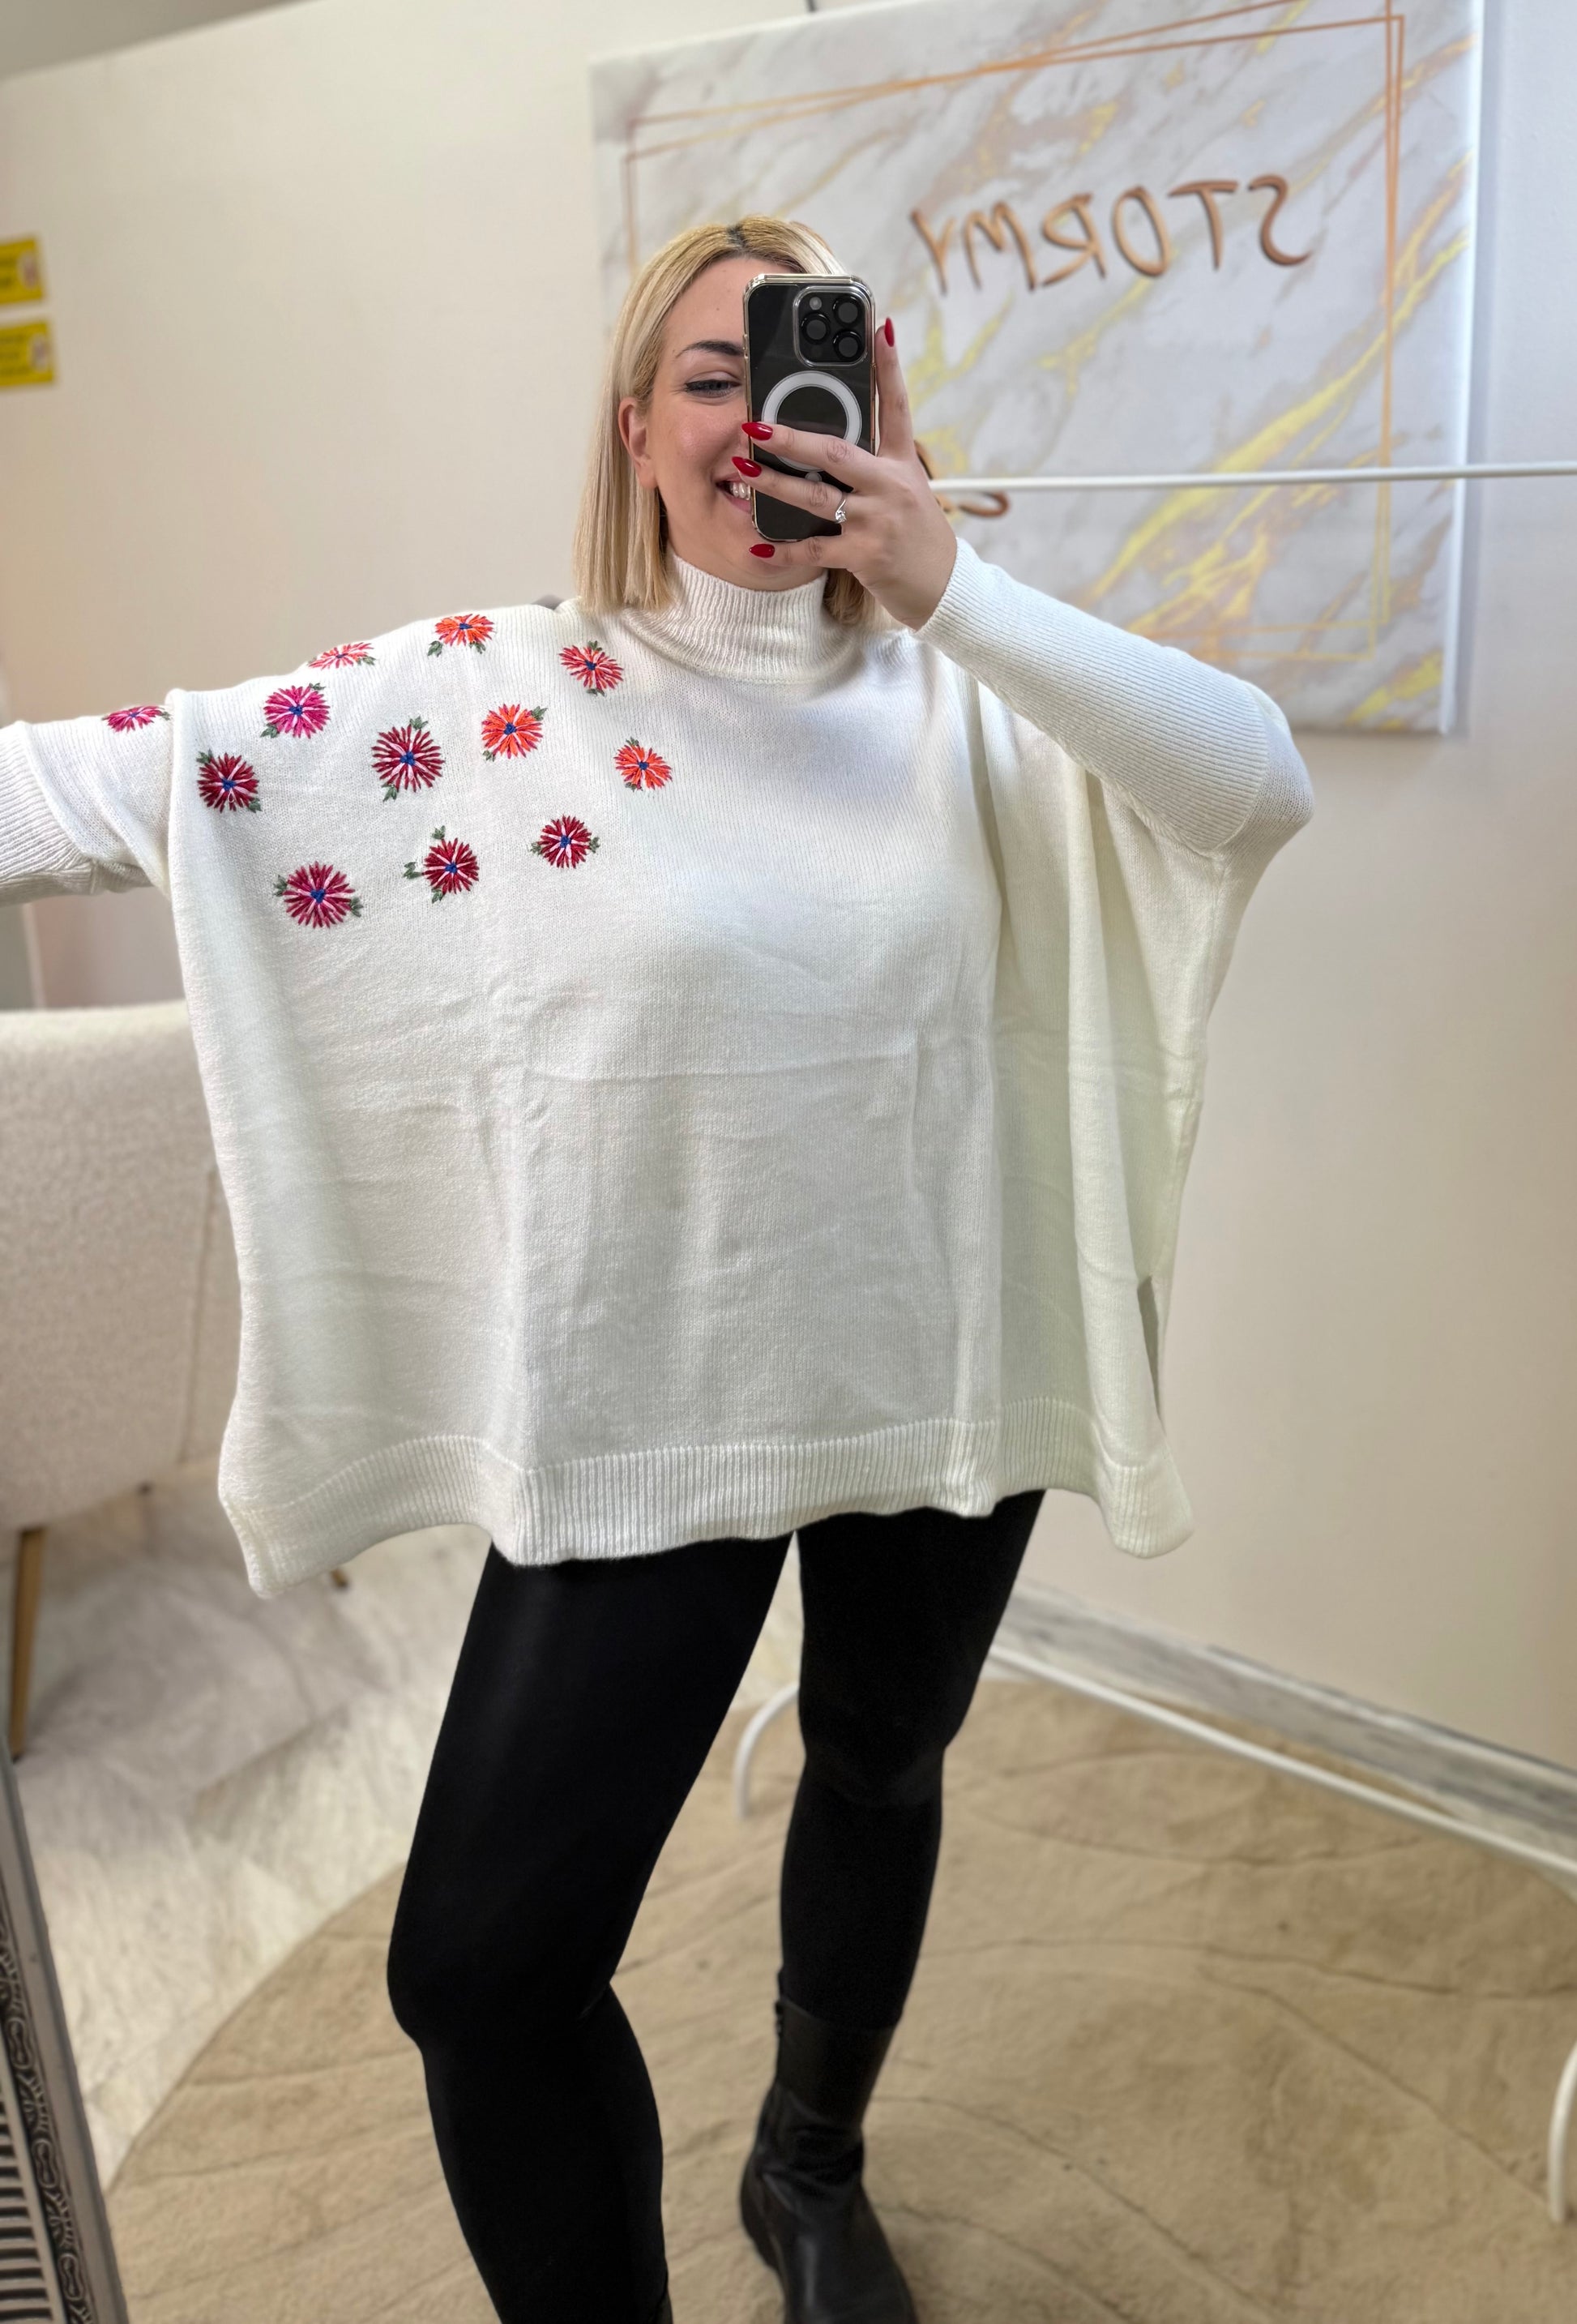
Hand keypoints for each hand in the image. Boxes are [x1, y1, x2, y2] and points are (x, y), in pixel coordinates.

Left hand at [736, 316, 957, 627]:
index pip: (896, 407)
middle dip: (791, 439)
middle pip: (835, 452)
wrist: (943, 587)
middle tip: (756, 425)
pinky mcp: (864, 555)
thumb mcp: (908, 490)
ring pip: (815, 498)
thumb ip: (874, 466)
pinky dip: (783, 550)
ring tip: (741, 469)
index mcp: (902, 464)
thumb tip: (827, 445)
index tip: (878, 328)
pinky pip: (813, 550)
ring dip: (773, 485)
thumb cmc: (917, 536)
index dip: (888, 366)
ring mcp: (875, 522)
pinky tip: (758, 544)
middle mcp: (890, 487)